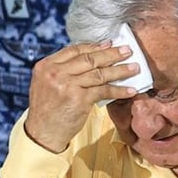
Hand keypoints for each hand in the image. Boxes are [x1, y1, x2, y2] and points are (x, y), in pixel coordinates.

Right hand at [24, 42, 139, 152]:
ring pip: (99, 73)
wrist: (43, 133)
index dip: (94, 46)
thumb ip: (61, 71)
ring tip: (134, 68)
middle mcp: (55, 73)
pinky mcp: (79, 99)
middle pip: (89, 59)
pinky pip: (104, 91)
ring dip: (120, 70)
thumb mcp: (46, 84)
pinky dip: (119, 90)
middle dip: (111, 54)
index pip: (74, 50)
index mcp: (46, 66)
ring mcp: (67, 85)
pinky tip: (130, 90)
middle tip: (127, 51)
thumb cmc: (46, 110)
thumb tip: (88, 59)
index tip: (108, 44)